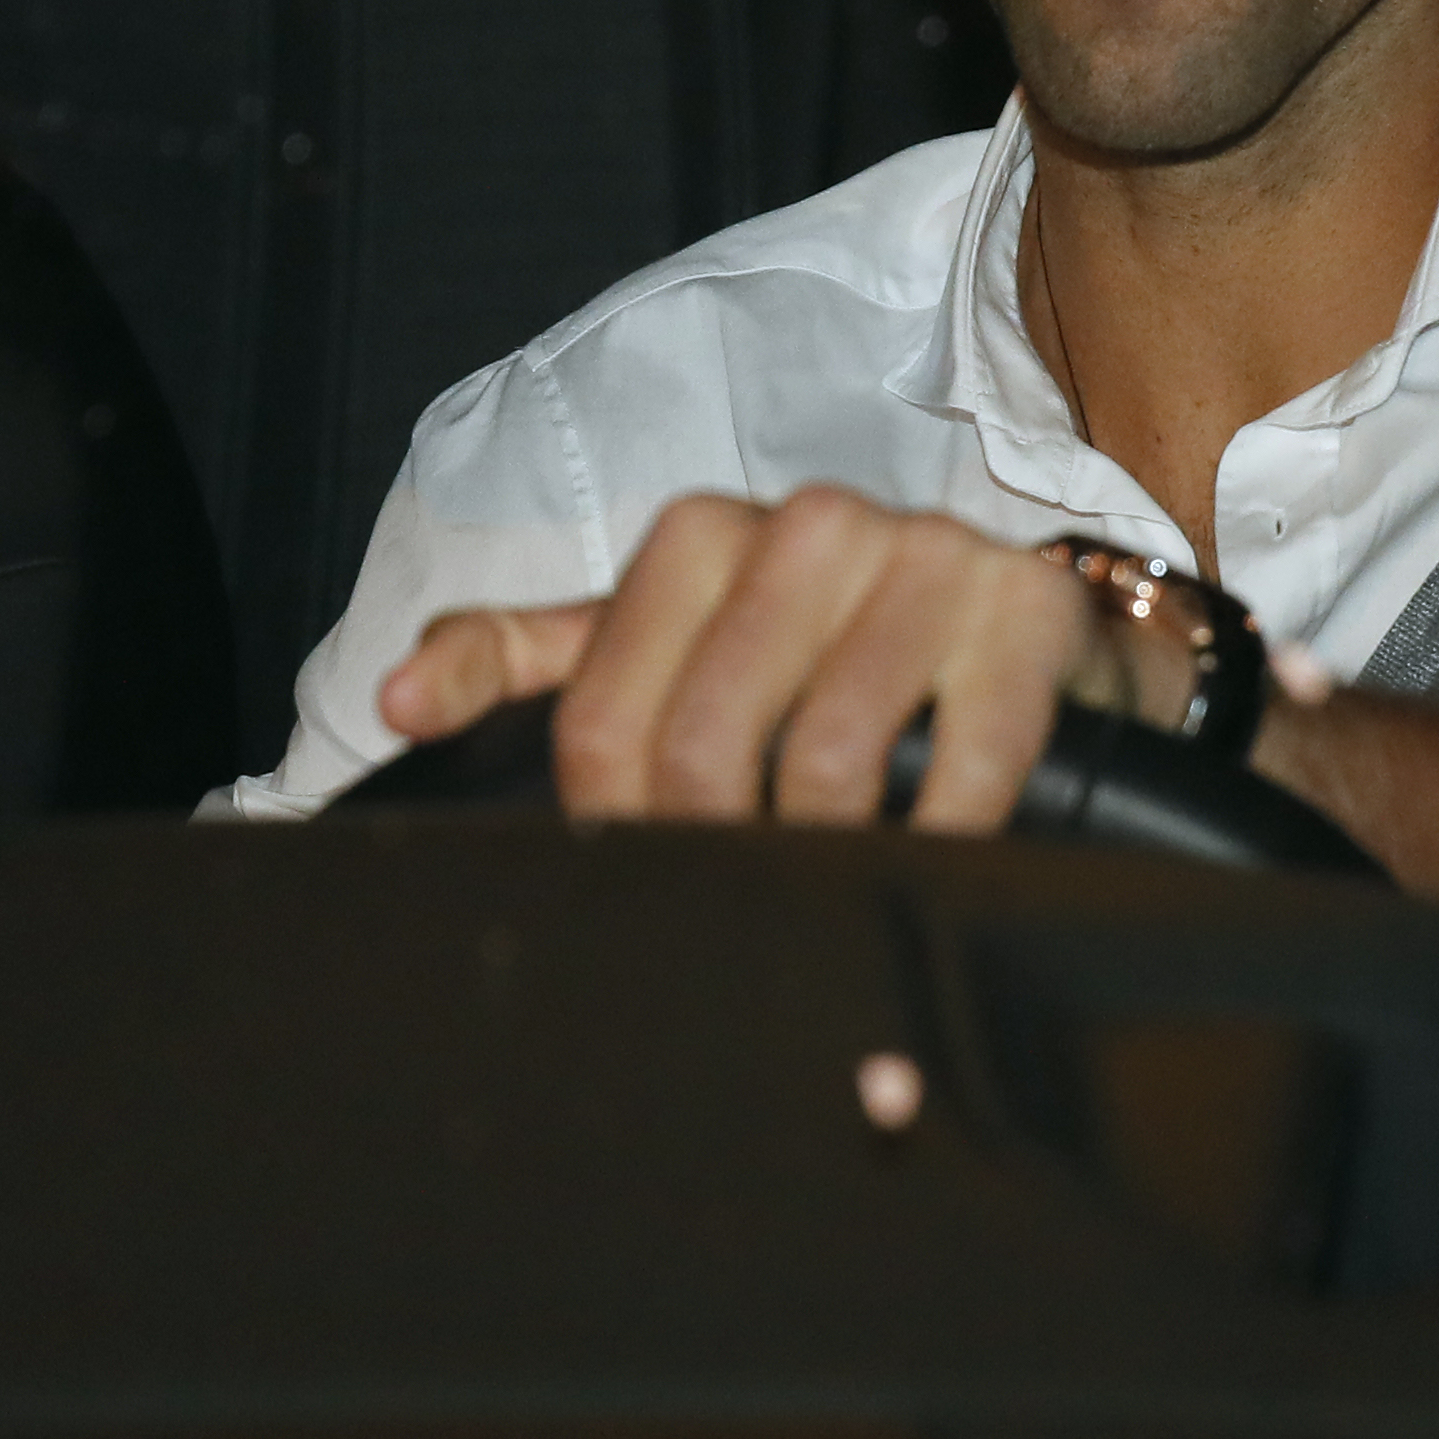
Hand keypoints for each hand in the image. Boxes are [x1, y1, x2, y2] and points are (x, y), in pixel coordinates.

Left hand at [372, 491, 1181, 830]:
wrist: (1046, 634)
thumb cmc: (839, 653)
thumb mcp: (677, 643)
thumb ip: (531, 663)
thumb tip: (393, 697)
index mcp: (701, 536)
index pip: (602, 720)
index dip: (613, 829)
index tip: (651, 879)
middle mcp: (810, 528)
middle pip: (701, 752)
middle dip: (714, 856)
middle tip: (742, 910)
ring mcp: (926, 564)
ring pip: (822, 766)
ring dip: (822, 863)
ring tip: (833, 893)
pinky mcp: (1029, 619)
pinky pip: (961, 770)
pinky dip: (937, 844)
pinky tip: (933, 865)